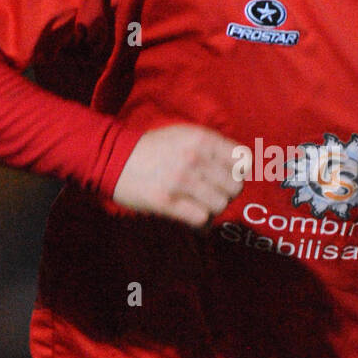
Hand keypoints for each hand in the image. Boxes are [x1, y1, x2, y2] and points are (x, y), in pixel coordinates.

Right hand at [111, 124, 249, 227]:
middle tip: (211, 194)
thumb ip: (211, 148)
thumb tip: (241, 169)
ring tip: (199, 205)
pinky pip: (201, 219)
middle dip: (226, 194)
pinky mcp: (167, 201)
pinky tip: (191, 217)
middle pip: (235, 187)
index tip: (227, 177)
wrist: (113, 158)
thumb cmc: (153, 148)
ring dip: (212, 209)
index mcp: (202, 139)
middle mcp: (195, 158)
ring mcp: (181, 180)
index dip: (239, 172)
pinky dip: (200, 222)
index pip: (244, 160)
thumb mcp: (184, 135)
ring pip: (220, 205)